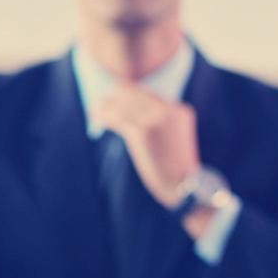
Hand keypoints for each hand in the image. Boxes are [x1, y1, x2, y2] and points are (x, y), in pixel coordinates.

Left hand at [96, 84, 200, 207]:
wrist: (181, 184)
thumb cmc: (174, 165)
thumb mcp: (174, 137)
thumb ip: (160, 121)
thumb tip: (129, 111)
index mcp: (180, 111)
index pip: (149, 94)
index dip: (129, 94)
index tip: (115, 97)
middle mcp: (169, 110)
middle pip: (135, 94)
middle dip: (115, 98)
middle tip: (101, 104)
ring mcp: (157, 119)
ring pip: (123, 105)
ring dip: (106, 107)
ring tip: (95, 113)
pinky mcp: (142, 130)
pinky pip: (117, 118)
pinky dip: (104, 117)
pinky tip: (97, 121)